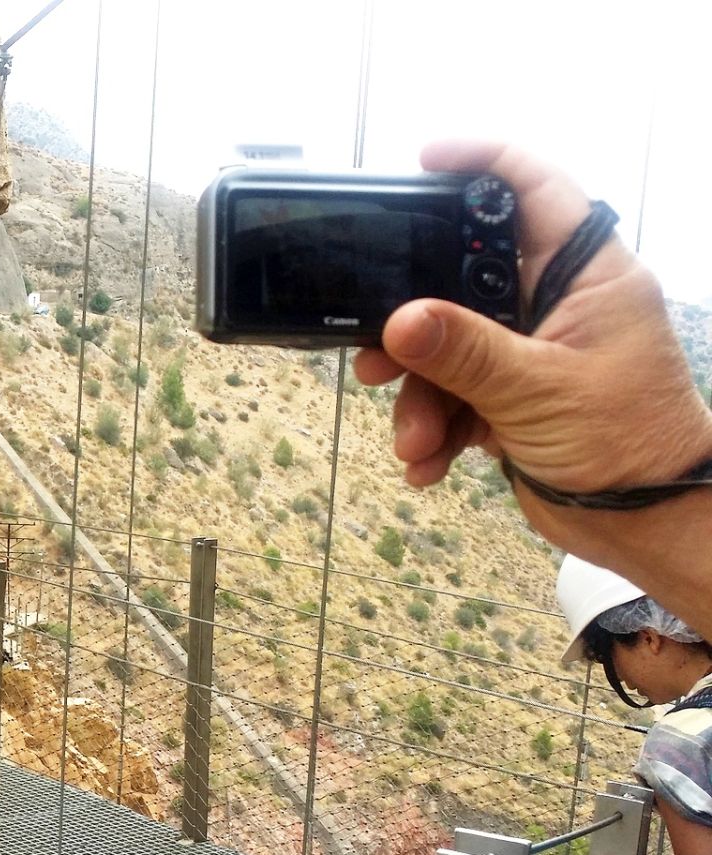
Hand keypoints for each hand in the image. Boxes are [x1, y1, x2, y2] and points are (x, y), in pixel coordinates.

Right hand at [354, 142, 711, 516]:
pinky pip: (452, 392)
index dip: (480, 161)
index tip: (422, 161)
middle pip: (464, 277)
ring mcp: (532, 348)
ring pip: (447, 346)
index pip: (533, 188)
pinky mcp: (511, 393)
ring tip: (416, 441)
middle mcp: (558, 301)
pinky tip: (429, 462)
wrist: (646, 525)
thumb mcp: (537, 391)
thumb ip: (464, 352)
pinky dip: (435, 427)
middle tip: (376, 351)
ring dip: (421, 398)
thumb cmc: (627, 444)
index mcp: (587, 274)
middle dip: (415, 324)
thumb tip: (399, 320)